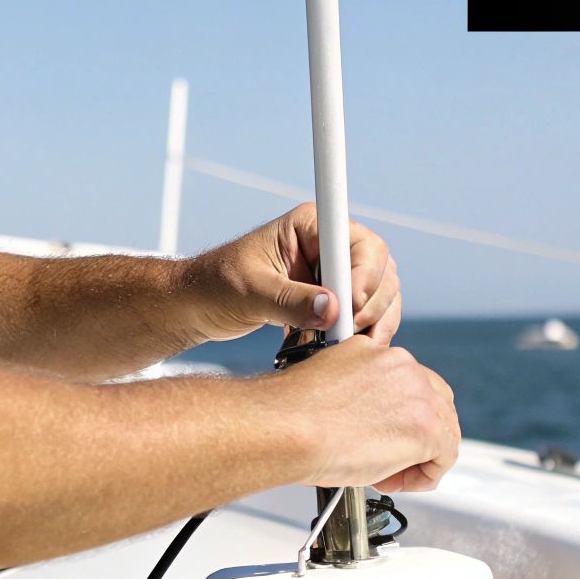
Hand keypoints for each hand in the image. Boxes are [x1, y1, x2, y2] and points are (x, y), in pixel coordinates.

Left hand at [188, 203, 401, 344]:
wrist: (198, 306)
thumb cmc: (215, 286)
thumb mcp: (249, 292)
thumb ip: (289, 300)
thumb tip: (333, 309)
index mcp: (311, 226)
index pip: (360, 244)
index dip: (365, 276)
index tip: (349, 307)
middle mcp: (330, 245)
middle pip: (381, 270)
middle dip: (371, 305)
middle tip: (346, 336)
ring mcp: (334, 273)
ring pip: (380, 295)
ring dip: (373, 323)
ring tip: (346, 348)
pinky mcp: (333, 299)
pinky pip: (366, 315)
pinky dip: (364, 334)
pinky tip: (345, 352)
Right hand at [278, 338, 458, 492]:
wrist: (287, 428)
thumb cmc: (293, 413)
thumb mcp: (330, 381)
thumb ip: (358, 391)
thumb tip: (362, 415)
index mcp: (379, 352)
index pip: (410, 384)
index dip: (399, 415)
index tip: (382, 432)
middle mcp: (404, 367)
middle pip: (435, 403)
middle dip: (417, 434)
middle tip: (390, 457)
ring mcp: (419, 396)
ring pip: (442, 430)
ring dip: (419, 456)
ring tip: (386, 473)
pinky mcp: (426, 429)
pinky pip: (445, 456)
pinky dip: (424, 475)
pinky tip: (393, 480)